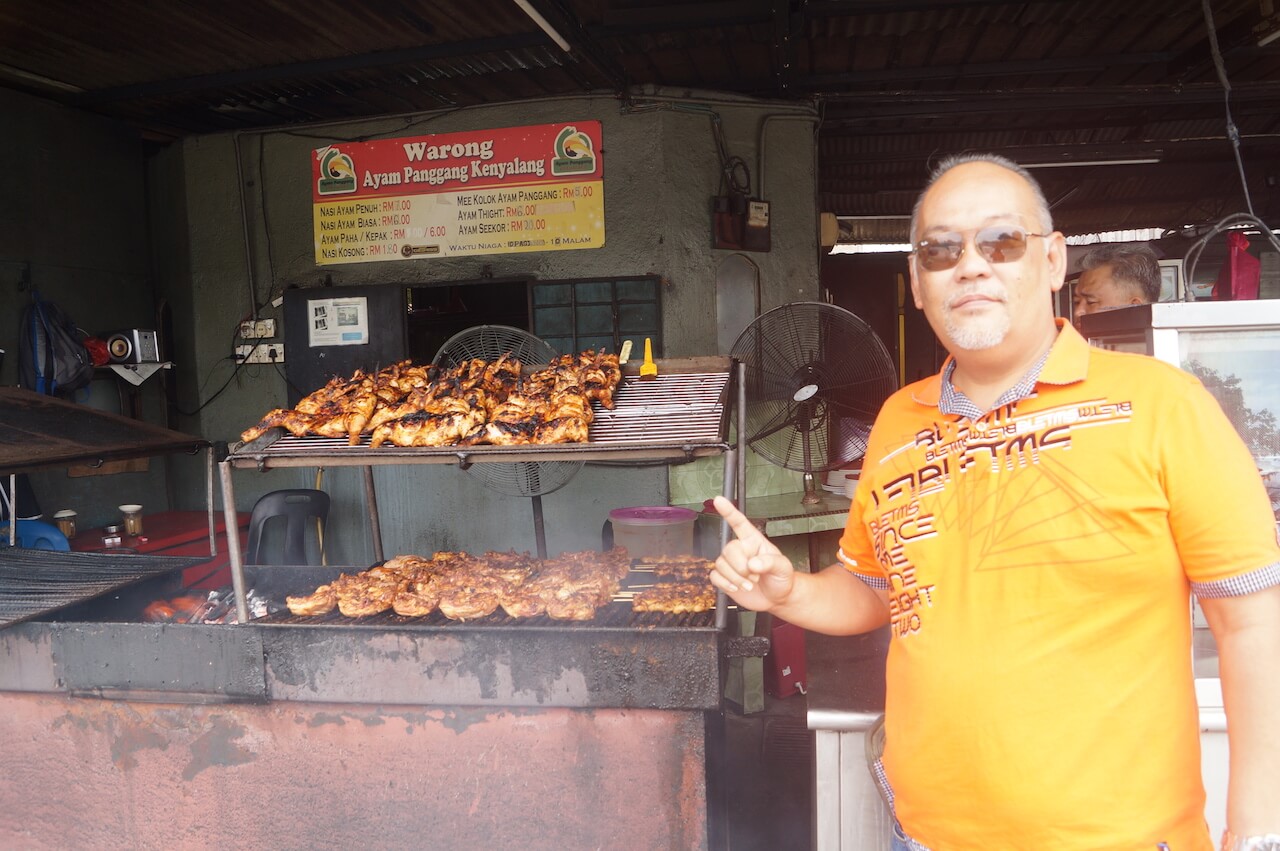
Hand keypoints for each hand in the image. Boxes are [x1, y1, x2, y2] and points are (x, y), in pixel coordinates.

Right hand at [710, 495, 795, 611]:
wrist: (776, 598)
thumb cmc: (781, 578)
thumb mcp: (783, 568)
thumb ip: (770, 563)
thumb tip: (752, 564)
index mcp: (754, 541)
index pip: (739, 523)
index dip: (729, 511)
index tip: (719, 500)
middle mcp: (740, 549)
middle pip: (729, 549)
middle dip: (741, 567)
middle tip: (755, 576)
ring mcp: (731, 563)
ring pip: (720, 564)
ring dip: (735, 578)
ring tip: (750, 584)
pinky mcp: (724, 577)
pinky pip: (714, 576)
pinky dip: (725, 584)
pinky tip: (737, 588)